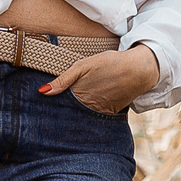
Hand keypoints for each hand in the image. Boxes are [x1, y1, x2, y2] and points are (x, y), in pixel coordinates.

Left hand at [38, 45, 161, 115]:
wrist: (139, 69)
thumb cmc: (109, 63)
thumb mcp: (82, 66)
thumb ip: (62, 80)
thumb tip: (42, 92)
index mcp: (79, 96)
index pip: (60, 107)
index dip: (52, 108)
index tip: (43, 111)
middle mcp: (88, 107)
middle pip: (71, 114)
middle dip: (63, 115)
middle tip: (52, 117)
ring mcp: (100, 112)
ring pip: (83, 116)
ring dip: (77, 116)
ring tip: (67, 117)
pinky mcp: (111, 113)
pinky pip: (97, 117)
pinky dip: (91, 115)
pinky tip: (87, 110)